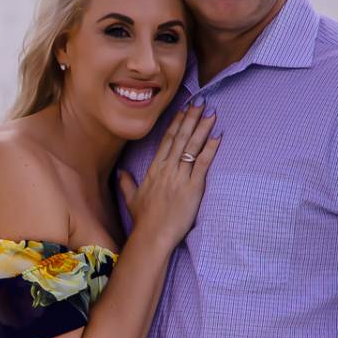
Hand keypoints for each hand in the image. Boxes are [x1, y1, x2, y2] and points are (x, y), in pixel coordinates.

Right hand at [117, 106, 217, 249]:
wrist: (152, 235)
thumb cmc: (143, 220)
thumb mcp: (131, 198)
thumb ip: (126, 183)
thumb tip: (120, 172)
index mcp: (154, 169)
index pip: (166, 140)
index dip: (176, 124)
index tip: (183, 110)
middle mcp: (166, 169)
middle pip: (180, 138)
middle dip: (191, 118)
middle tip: (201, 102)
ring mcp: (179, 177)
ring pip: (191, 146)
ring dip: (202, 128)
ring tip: (211, 113)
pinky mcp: (192, 188)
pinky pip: (202, 164)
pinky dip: (210, 149)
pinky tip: (217, 136)